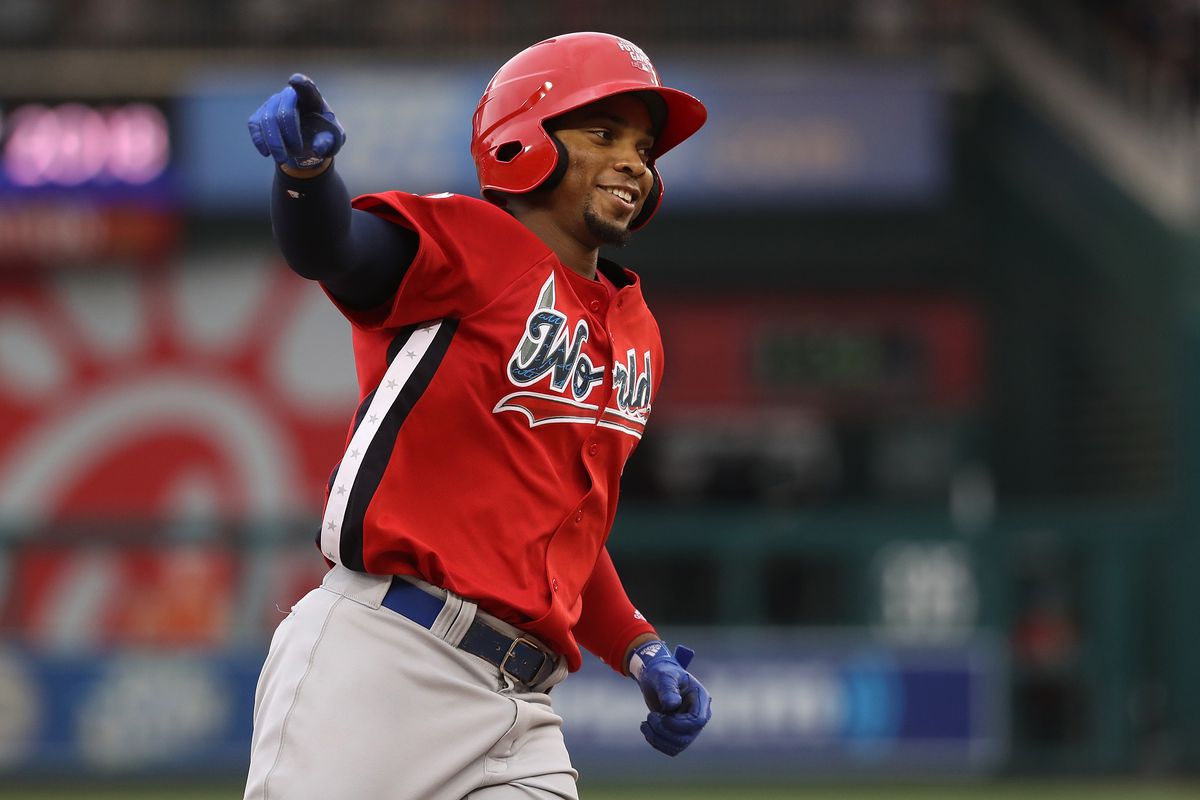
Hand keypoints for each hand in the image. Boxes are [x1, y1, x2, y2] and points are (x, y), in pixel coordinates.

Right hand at [248, 73, 345, 169]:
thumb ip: (331, 143)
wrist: (306, 143)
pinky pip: (255, 124)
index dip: (301, 83)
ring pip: (268, 119)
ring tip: (283, 159)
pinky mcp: (260, 115)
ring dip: (275, 142)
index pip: (307, 88)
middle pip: (286, 110)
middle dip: (290, 134)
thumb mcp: (334, 141)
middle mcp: (290, 96)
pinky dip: (260, 140)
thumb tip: (318, 147)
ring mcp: (273, 103)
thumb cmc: (323, 136)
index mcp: (312, 99)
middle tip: (297, 153)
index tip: (295, 81)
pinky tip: (266, 153)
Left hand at [630, 641, 711, 755]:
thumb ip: (667, 689)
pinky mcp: (678, 733)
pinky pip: (670, 748)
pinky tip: (646, 728)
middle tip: (649, 716)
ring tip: (645, 723)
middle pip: (686, 737)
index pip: (697, 720)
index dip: (679, 723)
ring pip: (678, 746)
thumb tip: (672, 706)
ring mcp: (689, 726)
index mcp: (700, 698)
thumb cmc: (661, 672)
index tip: (661, 715)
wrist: (654, 677)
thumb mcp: (663, 676)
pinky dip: (656, 742)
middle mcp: (698, 714)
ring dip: (658, 738)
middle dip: (664, 731)